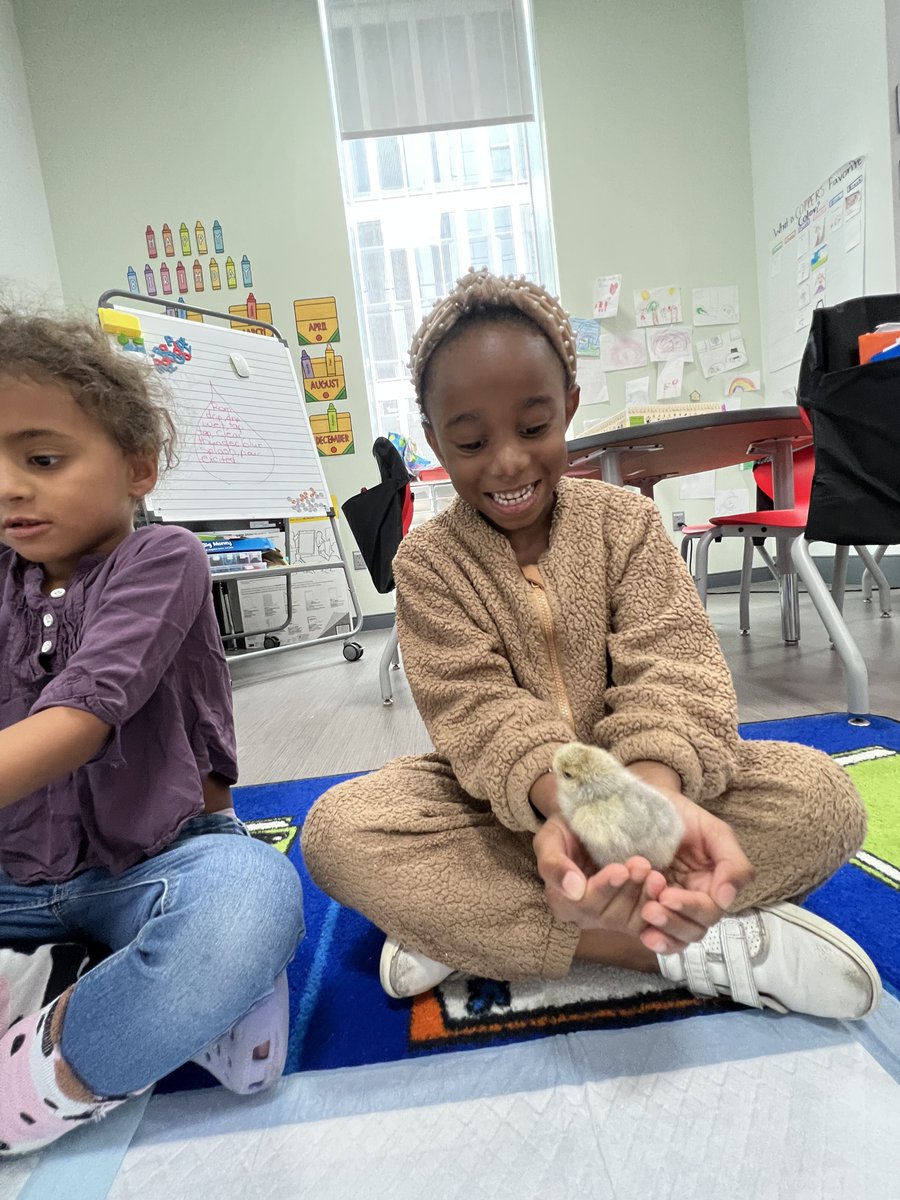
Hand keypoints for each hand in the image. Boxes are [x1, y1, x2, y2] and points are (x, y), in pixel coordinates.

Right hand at [533, 812, 667, 937]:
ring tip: (656, 875)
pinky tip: (663, 886)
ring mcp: (611, 919)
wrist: (588, 823)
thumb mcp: (550, 839)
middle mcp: (585, 916)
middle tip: (642, 865)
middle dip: (627, 889)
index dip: (603, 889)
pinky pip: (647, 921)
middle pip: (608, 914)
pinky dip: (656, 905)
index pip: (582, 903)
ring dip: (645, 896)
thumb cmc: (566, 830)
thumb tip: (572, 889)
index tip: (620, 869)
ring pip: (630, 919)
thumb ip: (553, 864)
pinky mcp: (633, 916)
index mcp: (563, 902)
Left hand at [635, 788, 754, 953]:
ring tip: (646, 915)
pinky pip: (659, 935)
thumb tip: (728, 898)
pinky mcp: (649, 909)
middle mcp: (696, 901)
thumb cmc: (683, 816)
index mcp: (714, 886)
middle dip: (674, 921)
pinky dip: (656, 940)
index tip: (666, 896)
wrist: (648, 804)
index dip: (691, 907)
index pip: (711, 909)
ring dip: (664, 931)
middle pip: (695, 928)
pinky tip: (645, 936)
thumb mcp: (714, 832)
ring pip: (679, 937)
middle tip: (650, 909)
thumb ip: (732, 862)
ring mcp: (673, 908)